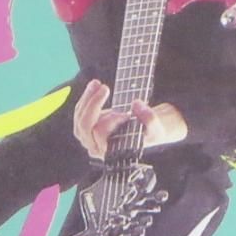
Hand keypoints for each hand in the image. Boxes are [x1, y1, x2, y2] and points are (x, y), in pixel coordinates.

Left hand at [73, 79, 188, 159]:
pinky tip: (95, 85)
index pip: (101, 135)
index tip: (125, 113)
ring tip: (97, 83)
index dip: (110, 121)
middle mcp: (96, 147)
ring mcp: (88, 137)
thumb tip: (136, 105)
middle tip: (105, 88)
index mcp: (110, 152)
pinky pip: (80, 111)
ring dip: (88, 98)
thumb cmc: (150, 132)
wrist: (145, 130)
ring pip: (80, 116)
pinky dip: (87, 97)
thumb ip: (149, 118)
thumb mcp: (155, 127)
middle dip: (93, 104)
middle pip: (85, 126)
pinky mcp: (87, 126)